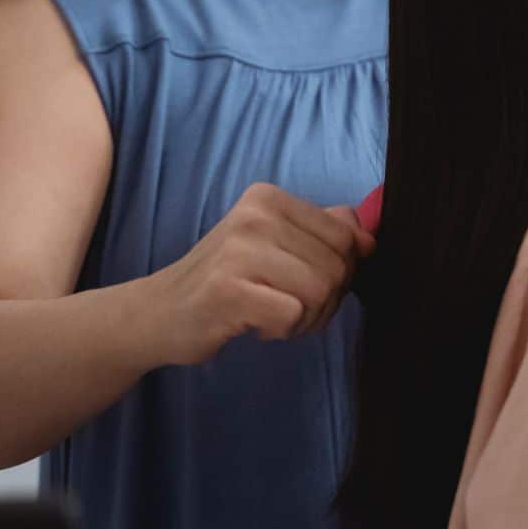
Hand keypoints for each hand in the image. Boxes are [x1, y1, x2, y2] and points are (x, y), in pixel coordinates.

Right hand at [144, 182, 375, 366]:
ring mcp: (239, 250)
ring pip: (320, 291)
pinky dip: (282, 331)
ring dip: (304, 319)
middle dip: (323, 301)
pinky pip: (293, 315)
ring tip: (271, 315)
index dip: (340, 271)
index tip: (304, 283)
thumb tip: (368, 236)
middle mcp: (255, 215)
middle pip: (337, 267)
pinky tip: (254, 325)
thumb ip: (322, 232)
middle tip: (287, 307)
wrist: (159, 312)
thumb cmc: (226, 280)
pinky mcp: (229, 290)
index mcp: (268, 197)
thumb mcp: (274, 244)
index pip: (346, 236)